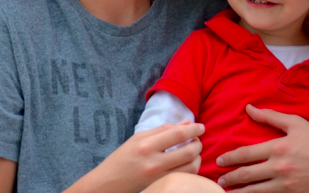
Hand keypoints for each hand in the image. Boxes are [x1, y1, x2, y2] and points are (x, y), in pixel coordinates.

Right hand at [66, 123, 204, 192]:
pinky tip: (188, 164)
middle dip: (198, 144)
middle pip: (187, 151)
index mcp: (145, 144)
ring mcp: (158, 176)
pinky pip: (184, 177)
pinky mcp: (161, 186)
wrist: (108, 183)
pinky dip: (191, 170)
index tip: (201, 127)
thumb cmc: (121, 159)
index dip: (193, 129)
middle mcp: (153, 160)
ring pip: (190, 167)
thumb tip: (186, 123)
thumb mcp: (137, 139)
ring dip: (197, 158)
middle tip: (199, 140)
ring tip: (194, 152)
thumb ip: (162, 130)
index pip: (177, 133)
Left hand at [215, 105, 308, 192]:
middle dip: (229, 178)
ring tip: (226, 192)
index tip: (219, 160)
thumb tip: (249, 108)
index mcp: (279, 147)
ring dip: (239, 192)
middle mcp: (280, 168)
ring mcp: (287, 185)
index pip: (246, 154)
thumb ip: (271, 117)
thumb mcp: (298, 124)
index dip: (229, 158)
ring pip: (255, 192)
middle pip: (246, 175)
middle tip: (219, 179)